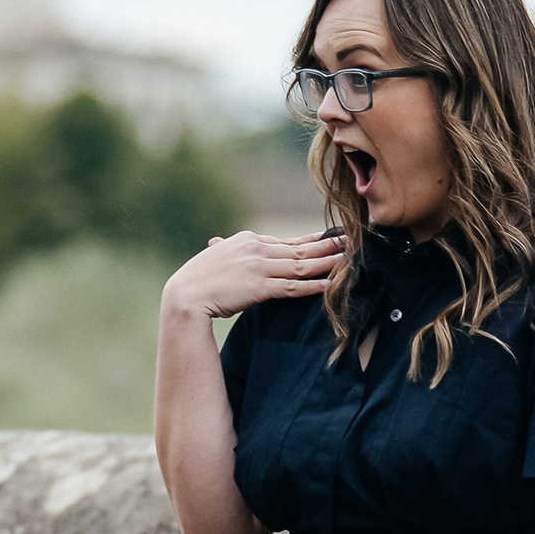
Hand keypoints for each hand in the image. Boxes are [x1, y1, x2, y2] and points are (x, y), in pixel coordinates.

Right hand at [162, 228, 339, 322]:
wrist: (184, 296)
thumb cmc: (195, 280)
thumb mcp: (214, 258)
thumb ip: (225, 251)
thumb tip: (219, 244)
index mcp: (246, 240)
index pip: (285, 241)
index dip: (309, 240)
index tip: (328, 238)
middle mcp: (256, 249)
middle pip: (299, 249)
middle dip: (326, 246)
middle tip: (350, 242)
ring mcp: (258, 267)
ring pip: (300, 266)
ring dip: (327, 263)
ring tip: (348, 260)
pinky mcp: (259, 287)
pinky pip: (292, 287)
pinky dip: (313, 286)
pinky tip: (330, 285)